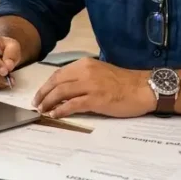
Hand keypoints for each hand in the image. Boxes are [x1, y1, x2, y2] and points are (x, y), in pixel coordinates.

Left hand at [34, 58, 155, 118]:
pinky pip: (73, 105)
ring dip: (49, 102)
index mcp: (85, 64)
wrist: (143, 88)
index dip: (47, 84)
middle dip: (43, 94)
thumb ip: (83, 77)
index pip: (59, 73)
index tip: (40, 93)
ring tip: (43, 110)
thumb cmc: (123, 82)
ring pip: (61, 93)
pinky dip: (61, 110)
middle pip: (56, 82)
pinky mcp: (96, 99)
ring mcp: (90, 85)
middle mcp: (85, 72)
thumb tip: (66, 89)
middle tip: (37, 104)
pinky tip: (55, 115)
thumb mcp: (100, 72)